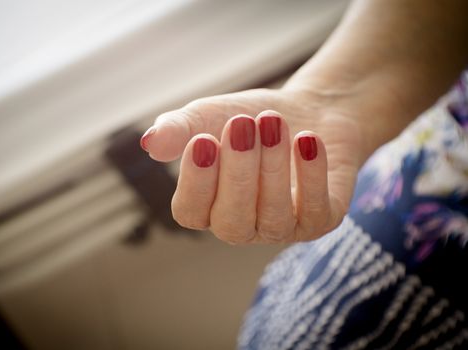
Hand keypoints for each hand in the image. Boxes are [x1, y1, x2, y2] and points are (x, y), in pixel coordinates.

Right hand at [141, 87, 363, 242]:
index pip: (191, 213)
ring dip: (272, 168)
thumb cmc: (248, 120)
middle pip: (231, 221)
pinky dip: (311, 176)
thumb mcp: (209, 117)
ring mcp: (281, 227)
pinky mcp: (320, 221)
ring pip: (273, 217)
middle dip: (237, 173)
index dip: (195, 182)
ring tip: (272, 121)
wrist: (306, 110)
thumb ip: (179, 130)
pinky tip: (307, 139)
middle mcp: (243, 225)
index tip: (203, 140)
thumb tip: (150, 143)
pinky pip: (315, 211)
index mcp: (208, 206)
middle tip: (242, 124)